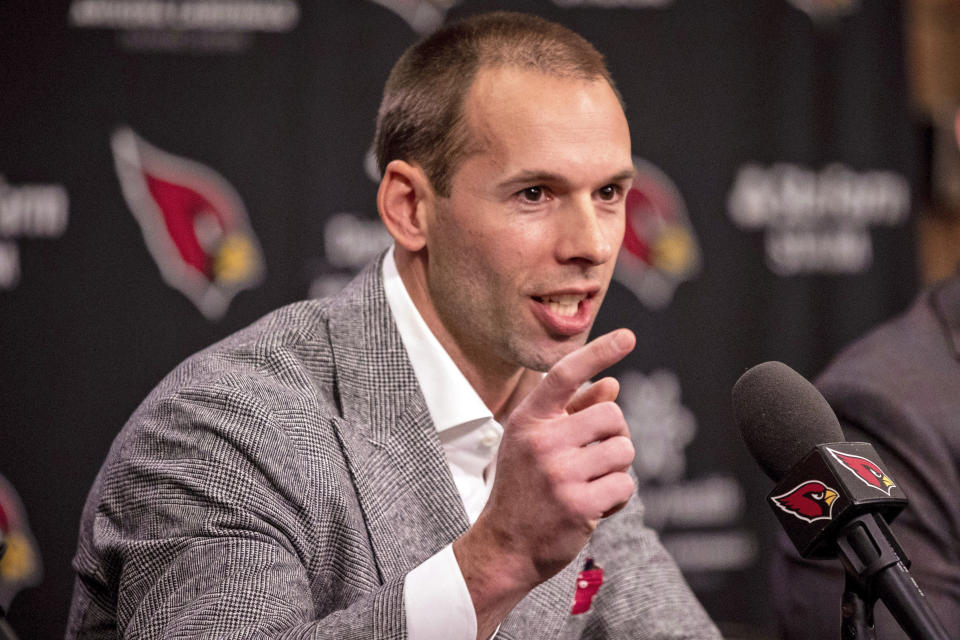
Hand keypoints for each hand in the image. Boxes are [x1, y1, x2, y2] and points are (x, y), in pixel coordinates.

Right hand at [453, 329, 635, 637]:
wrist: (505, 545)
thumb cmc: (524, 487)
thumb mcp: (536, 442)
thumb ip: (573, 411)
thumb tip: (612, 384)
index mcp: (528, 420)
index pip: (565, 374)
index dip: (599, 351)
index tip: (627, 337)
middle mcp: (542, 442)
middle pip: (612, 415)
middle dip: (615, 435)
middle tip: (597, 455)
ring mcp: (560, 474)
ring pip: (624, 450)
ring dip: (617, 467)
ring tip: (592, 481)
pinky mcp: (579, 505)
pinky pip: (625, 484)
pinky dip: (617, 496)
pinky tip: (595, 504)